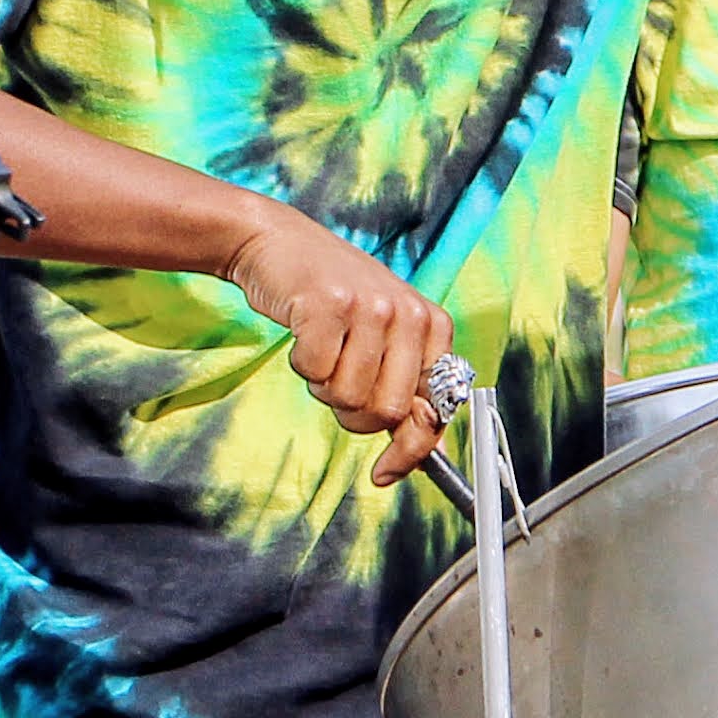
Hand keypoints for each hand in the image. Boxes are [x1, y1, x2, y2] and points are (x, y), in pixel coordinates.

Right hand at [226, 212, 458, 480]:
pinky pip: (314, 372)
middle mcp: (409, 313)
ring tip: (324, 350)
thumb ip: (407, 389)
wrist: (280, 245)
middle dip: (355, 415)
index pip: (437, 407)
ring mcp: (370, 306)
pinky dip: (302, 365)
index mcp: (432, 325)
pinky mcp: (328, 303)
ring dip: (325, 388)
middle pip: (386, 412)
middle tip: (339, 383)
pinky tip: (305, 334)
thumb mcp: (384, 337)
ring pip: (349, 398)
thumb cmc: (333, 299)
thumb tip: (426, 454)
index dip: (411, 449)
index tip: (385, 472)